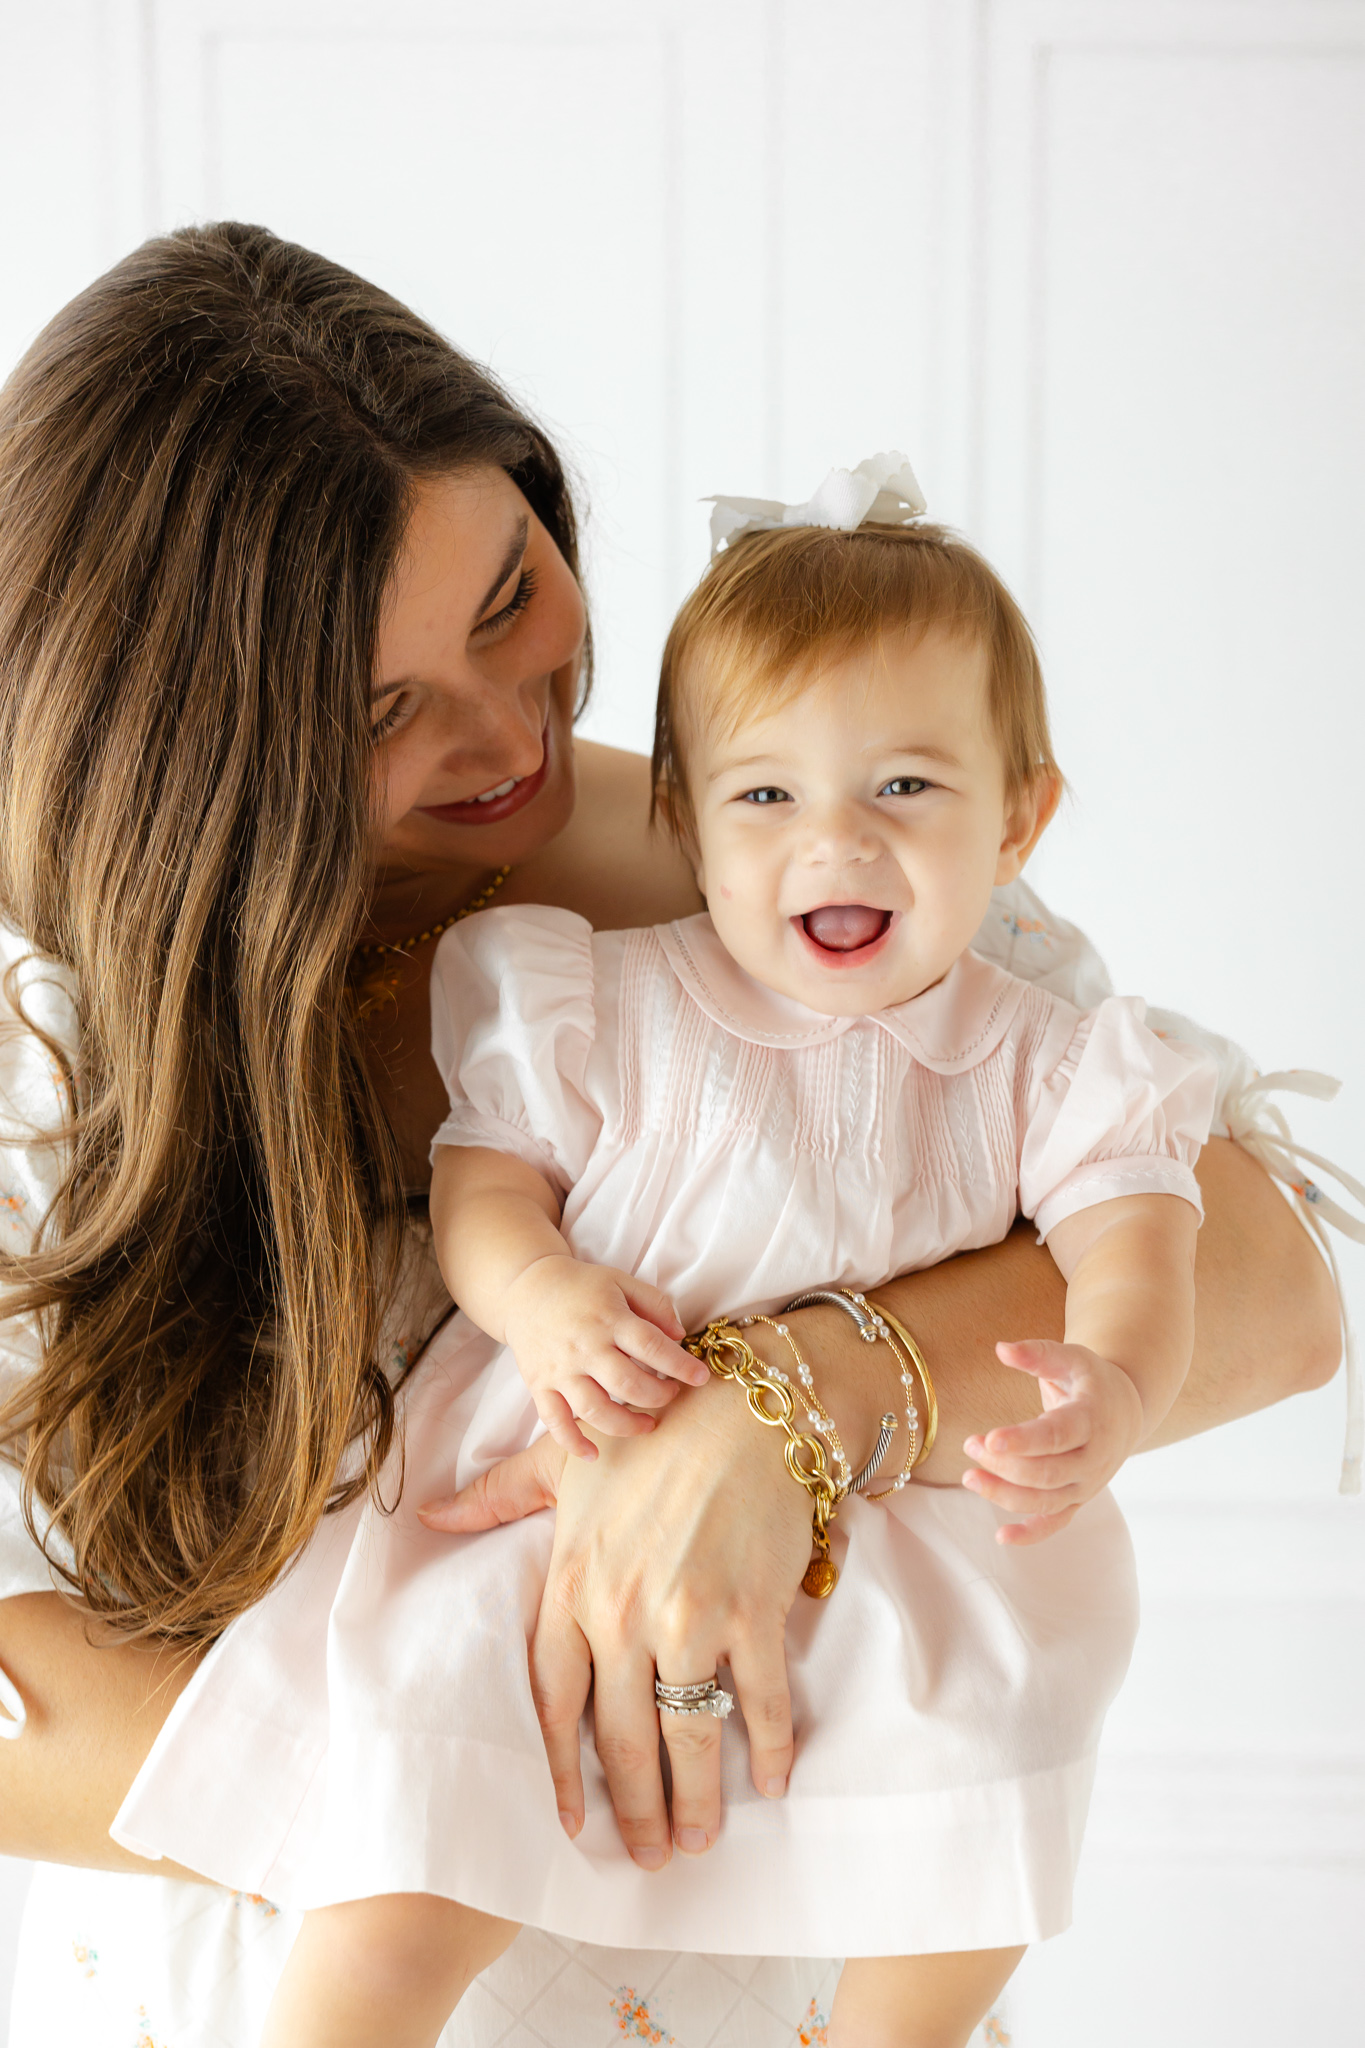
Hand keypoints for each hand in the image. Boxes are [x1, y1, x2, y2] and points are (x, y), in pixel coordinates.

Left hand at [423, 1362, 812, 1868]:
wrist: (747, 1404)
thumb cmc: (653, 1432)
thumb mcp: (564, 1463)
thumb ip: (498, 1496)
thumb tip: (429, 1513)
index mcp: (573, 1584)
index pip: (552, 1701)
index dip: (560, 1771)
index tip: (571, 1822)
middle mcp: (623, 1611)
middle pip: (622, 1736)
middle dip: (635, 1805)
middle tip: (648, 1854)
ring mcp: (691, 1616)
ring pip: (688, 1733)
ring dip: (696, 1798)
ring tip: (699, 1838)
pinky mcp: (753, 1613)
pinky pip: (761, 1701)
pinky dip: (770, 1748)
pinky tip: (774, 1781)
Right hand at [502, 1255, 707, 1458]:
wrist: (525, 1289)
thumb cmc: (582, 1287)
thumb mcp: (621, 1281)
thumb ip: (655, 1304)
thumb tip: (680, 1335)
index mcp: (608, 1318)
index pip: (651, 1346)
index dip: (680, 1365)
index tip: (700, 1378)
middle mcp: (584, 1347)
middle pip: (627, 1383)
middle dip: (658, 1396)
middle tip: (671, 1395)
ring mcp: (560, 1369)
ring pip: (595, 1409)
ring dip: (627, 1425)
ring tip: (648, 1425)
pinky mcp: (539, 1385)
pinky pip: (555, 1421)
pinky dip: (573, 1443)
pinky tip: (593, 1454)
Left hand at [961, 1339, 1144, 1544]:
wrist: (1126, 1410)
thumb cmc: (1090, 1380)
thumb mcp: (1071, 1358)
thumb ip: (1038, 1354)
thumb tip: (1001, 1349)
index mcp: (1092, 1419)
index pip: (1057, 1436)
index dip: (1023, 1441)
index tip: (989, 1439)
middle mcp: (1094, 1459)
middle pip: (1047, 1474)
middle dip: (1004, 1466)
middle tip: (970, 1445)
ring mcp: (1087, 1484)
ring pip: (1047, 1502)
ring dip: (1006, 1495)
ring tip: (970, 1477)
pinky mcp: (1078, 1499)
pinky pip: (1056, 1523)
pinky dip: (1031, 1534)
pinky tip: (1001, 1537)